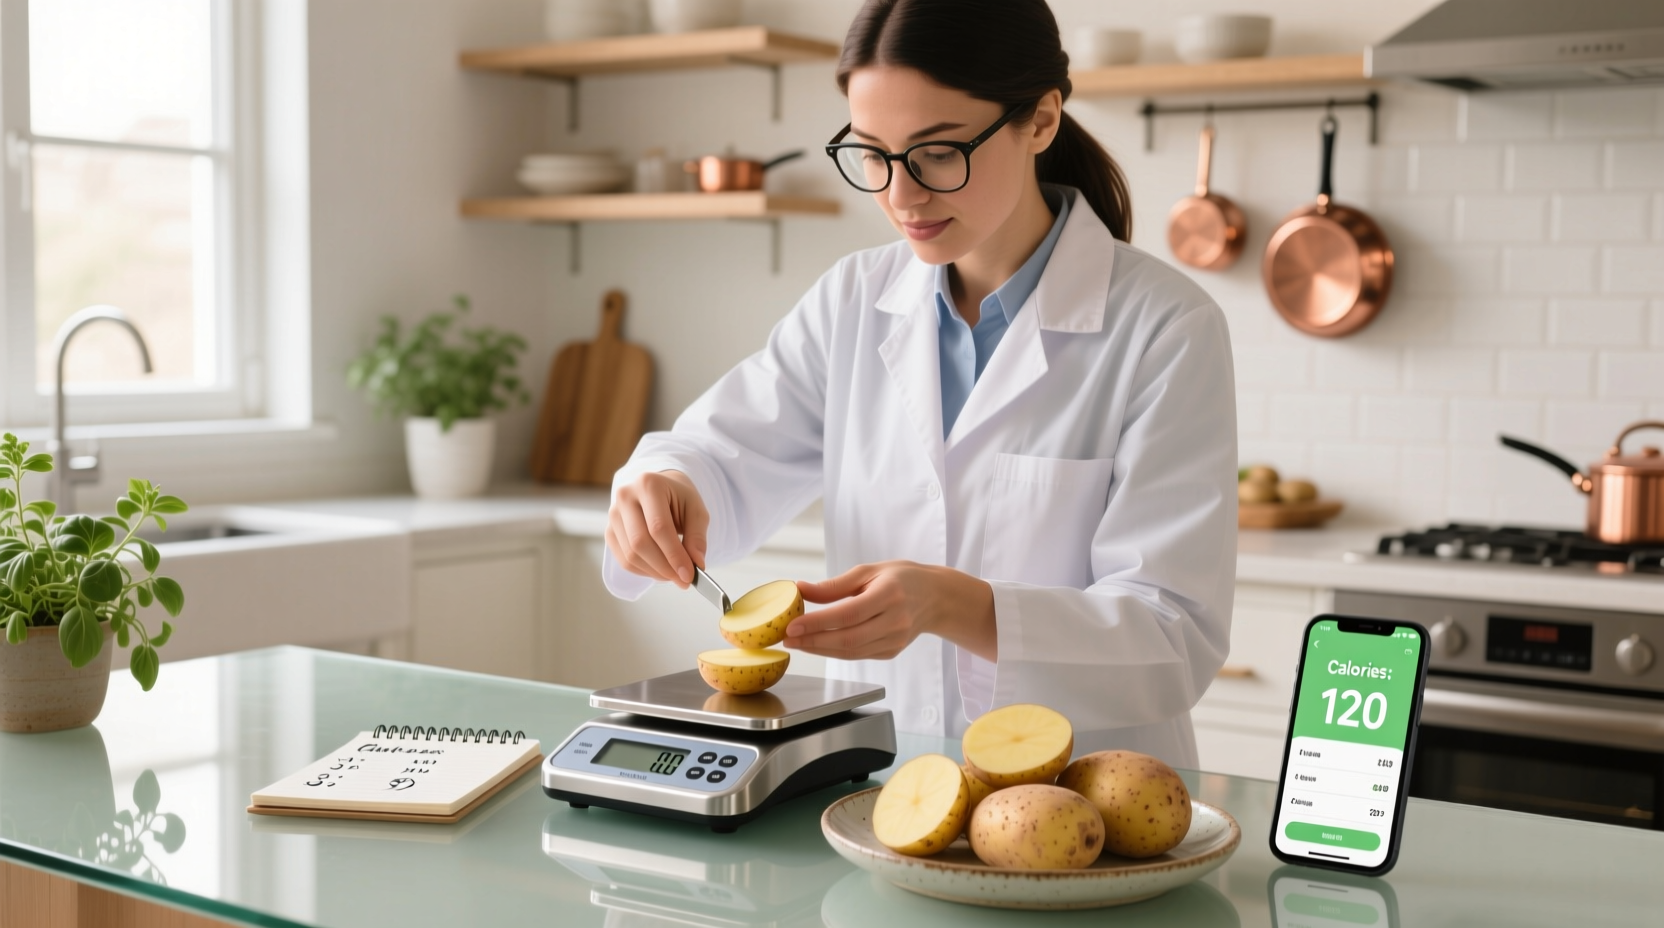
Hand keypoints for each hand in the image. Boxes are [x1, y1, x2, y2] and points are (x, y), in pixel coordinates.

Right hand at [606, 470, 707, 586]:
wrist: (659, 490)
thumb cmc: (678, 498)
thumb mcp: (696, 510)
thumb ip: (697, 536)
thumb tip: (696, 564)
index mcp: (649, 485)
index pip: (659, 528)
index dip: (674, 555)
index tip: (688, 575)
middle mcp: (625, 497)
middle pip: (640, 543)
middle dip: (664, 567)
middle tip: (683, 580)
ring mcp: (613, 514)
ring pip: (630, 555)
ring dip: (654, 572)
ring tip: (674, 574)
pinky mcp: (609, 531)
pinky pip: (624, 560)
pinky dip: (643, 571)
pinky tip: (659, 570)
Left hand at [787, 561, 996, 661]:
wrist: (936, 597)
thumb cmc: (901, 578)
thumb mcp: (869, 571)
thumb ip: (834, 585)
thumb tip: (800, 589)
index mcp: (889, 594)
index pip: (847, 614)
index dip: (817, 622)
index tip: (792, 625)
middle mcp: (895, 620)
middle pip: (847, 638)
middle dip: (812, 641)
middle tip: (787, 638)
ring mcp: (895, 640)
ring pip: (851, 651)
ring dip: (819, 649)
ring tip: (797, 642)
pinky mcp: (891, 651)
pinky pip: (858, 655)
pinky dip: (834, 652)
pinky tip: (817, 645)